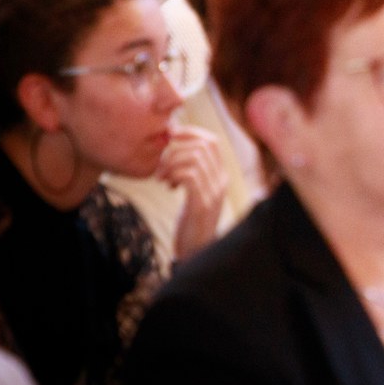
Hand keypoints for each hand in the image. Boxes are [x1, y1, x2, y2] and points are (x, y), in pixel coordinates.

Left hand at [158, 125, 226, 260]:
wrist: (196, 251)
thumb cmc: (191, 222)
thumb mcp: (194, 194)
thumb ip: (190, 173)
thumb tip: (175, 148)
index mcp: (220, 176)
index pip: (212, 141)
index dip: (191, 133)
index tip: (171, 136)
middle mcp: (221, 181)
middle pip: (204, 145)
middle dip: (177, 147)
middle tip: (162, 162)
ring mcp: (214, 192)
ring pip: (195, 158)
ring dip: (172, 163)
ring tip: (162, 178)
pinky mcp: (202, 203)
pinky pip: (190, 175)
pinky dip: (174, 175)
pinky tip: (167, 186)